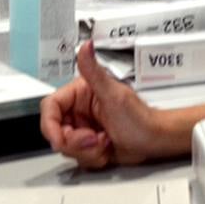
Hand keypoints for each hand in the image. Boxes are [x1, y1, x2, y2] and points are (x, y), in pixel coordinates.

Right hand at [39, 41, 166, 168]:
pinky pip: (77, 157)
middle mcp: (78, 110)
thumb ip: (94, 71)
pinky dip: (92, 158)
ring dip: (87, 151)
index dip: (50, 125)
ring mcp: (83, 128)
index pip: (50, 107)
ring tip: (105, 141)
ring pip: (66, 147)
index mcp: (80, 93)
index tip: (59, 138)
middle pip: (56, 131)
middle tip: (95, 139)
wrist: (154, 140)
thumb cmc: (140, 117)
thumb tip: (87, 45)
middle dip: (76, 142)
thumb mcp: (113, 94)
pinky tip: (106, 149)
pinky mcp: (87, 144)